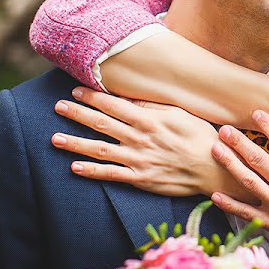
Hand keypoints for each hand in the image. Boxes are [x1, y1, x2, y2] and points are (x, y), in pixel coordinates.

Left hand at [50, 87, 247, 199]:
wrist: (213, 167)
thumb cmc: (199, 136)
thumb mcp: (179, 113)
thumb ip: (152, 106)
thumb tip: (129, 98)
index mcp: (149, 119)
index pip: (114, 105)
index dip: (93, 97)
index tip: (76, 90)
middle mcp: (139, 138)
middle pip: (102, 124)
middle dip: (77, 113)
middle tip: (58, 106)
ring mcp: (138, 160)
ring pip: (100, 150)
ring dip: (75, 143)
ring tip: (55, 138)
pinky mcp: (140, 178)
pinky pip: (111, 174)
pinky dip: (91, 171)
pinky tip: (74, 167)